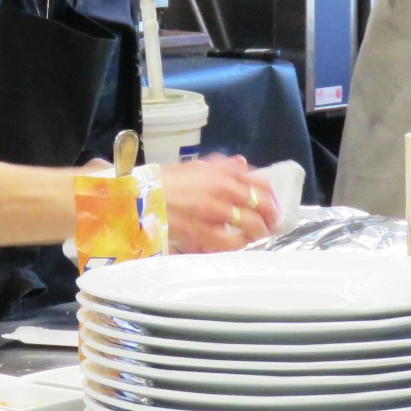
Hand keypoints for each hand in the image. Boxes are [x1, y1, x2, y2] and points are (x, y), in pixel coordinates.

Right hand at [160, 155, 280, 252]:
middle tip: (269, 225)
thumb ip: (222, 166)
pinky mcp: (203, 233)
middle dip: (269, 218)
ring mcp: (214, 213)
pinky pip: (230, 243)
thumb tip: (243, 165)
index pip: (260, 184)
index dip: (271, 197)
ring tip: (254, 237)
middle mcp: (223, 191)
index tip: (272, 205)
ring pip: (251, 227)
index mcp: (221, 173)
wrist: (138, 197)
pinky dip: (237, 245)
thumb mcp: (194, 167)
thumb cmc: (164, 181)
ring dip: (256, 234)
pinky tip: (235, 245)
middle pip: (261, 207)